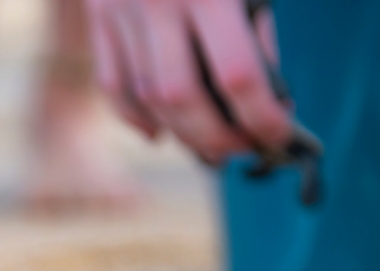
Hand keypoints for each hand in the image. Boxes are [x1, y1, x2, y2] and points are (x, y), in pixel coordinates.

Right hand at [84, 0, 291, 163]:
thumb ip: (256, 23)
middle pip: (185, 102)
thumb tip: (266, 96)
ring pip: (148, 102)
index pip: (238, 76)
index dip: (264, 118)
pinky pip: (113, 85)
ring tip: (214, 147)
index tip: (282, 135)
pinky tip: (162, 132)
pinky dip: (137, 118)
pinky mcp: (97, 11)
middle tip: (247, 148)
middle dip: (222, 140)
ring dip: (185, 136)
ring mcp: (119, 8)